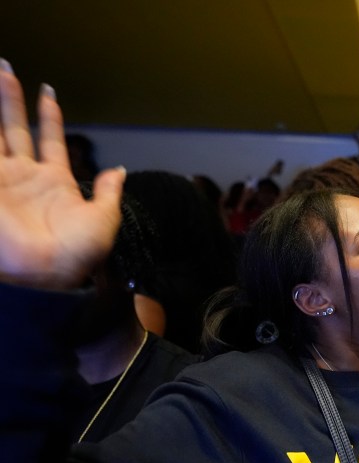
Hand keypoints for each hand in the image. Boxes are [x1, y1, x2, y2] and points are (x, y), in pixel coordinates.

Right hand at [0, 61, 124, 289]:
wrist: (49, 271)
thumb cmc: (78, 251)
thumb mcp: (105, 218)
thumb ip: (108, 193)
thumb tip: (119, 171)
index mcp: (55, 183)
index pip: (50, 140)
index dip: (49, 116)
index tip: (48, 91)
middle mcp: (25, 177)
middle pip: (16, 129)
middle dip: (10, 99)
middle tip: (4, 66)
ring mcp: (3, 180)